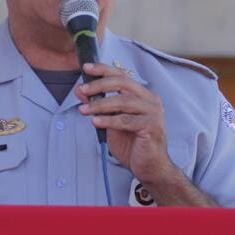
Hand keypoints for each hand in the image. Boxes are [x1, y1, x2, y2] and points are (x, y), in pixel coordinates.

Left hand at [75, 62, 176, 186]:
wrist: (149, 167)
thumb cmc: (133, 144)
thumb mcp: (111, 122)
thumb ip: (99, 106)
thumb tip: (80, 91)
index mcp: (142, 95)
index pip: (122, 76)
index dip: (103, 70)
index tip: (86, 68)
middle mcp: (150, 100)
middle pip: (122, 83)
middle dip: (99, 85)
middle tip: (82, 90)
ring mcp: (153, 112)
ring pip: (123, 101)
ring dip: (100, 105)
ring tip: (84, 110)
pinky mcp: (152, 126)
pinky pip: (126, 120)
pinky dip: (108, 120)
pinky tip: (95, 121)